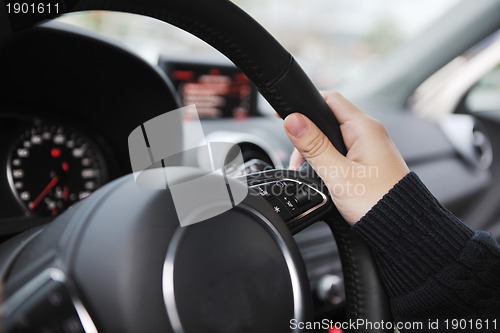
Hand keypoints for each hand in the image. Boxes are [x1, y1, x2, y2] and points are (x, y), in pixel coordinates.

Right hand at [283, 92, 408, 224]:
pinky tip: (322, 176)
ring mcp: (370, 148)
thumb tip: (293, 120)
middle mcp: (370, 133)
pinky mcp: (368, 162)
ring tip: (308, 172)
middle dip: (307, 135)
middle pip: (329, 119)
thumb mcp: (338, 174)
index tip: (284, 114)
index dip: (305, 104)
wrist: (401, 230)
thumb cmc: (378, 203)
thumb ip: (314, 145)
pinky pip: (342, 152)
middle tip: (297, 159)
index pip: (330, 99)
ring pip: (333, 138)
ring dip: (316, 151)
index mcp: (365, 128)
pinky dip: (328, 160)